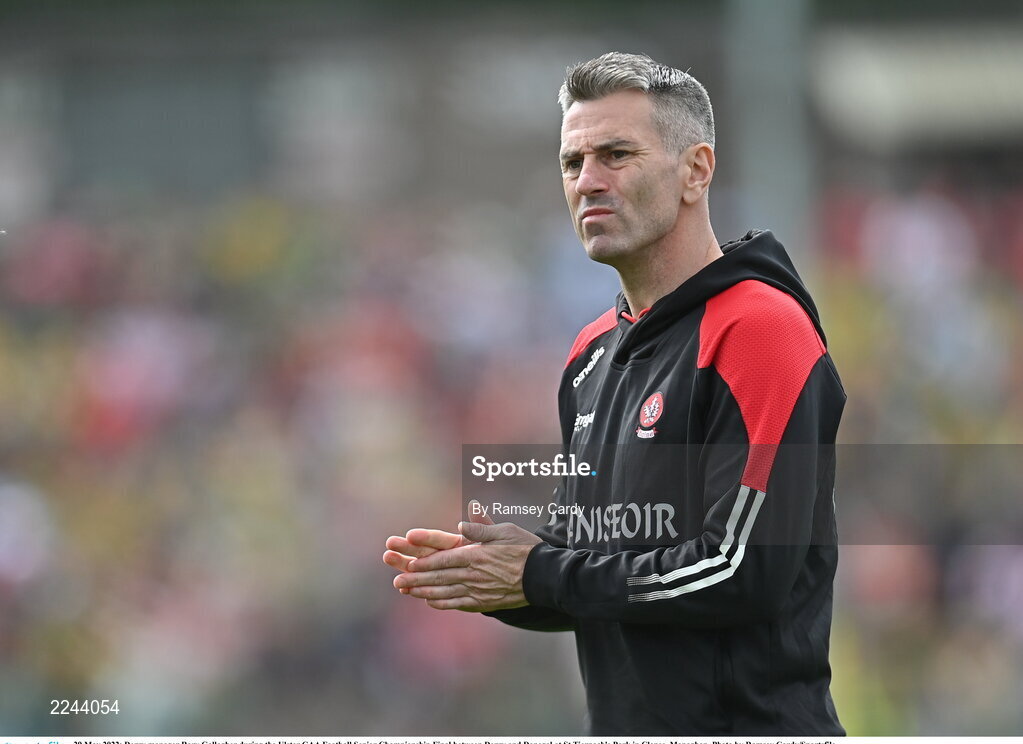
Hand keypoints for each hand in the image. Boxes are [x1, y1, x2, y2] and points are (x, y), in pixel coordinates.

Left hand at [391, 507, 541, 611]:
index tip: (407, 565)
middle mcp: (473, 575)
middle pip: (440, 577)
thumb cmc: (526, 549)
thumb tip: (461, 525)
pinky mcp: (485, 602)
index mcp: (476, 555)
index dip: (423, 563)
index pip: (443, 559)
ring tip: (407, 592)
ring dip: (424, 592)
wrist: (545, 576)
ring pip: (445, 592)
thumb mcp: (504, 531)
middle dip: (416, 580)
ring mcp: (478, 590)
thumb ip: (481, 528)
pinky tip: (431, 601)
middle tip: (397, 582)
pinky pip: (459, 604)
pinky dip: (443, 603)